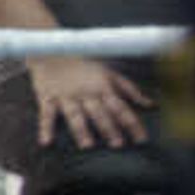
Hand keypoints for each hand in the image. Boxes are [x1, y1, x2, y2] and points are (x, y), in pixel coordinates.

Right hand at [27, 52, 149, 148]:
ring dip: (81, 130)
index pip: (120, 108)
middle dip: (108, 128)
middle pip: (99, 113)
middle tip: (117, 144)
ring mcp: (65, 96)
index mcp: (102, 87)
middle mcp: (85, 93)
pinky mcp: (47, 97)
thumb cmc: (84, 63)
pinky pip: (46, 114)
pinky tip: (46, 142)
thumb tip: (150, 104)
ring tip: (87, 145)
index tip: (141, 139)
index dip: (132, 123)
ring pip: (75, 115)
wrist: (52, 49)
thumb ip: (129, 89)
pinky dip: (45, 128)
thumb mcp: (109, 72)